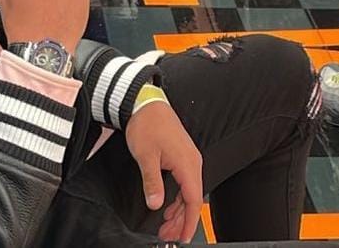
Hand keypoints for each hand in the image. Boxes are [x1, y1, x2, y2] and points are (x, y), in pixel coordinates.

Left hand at [125, 102, 202, 243]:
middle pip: (192, 199)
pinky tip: (166, 207)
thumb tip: (155, 204)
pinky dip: (177, 199)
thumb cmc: (147, 124)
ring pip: (188, 192)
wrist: (145, 103)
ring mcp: (188, 159)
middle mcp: (192, 162)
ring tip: (166, 227)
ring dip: (178, 211)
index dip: (189, 222)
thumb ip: (152, 182)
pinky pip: (184, 183)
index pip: (193, 200)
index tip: (183, 237)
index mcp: (187, 163)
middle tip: (168, 236)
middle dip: (181, 220)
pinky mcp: (182, 156)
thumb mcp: (146, 156)